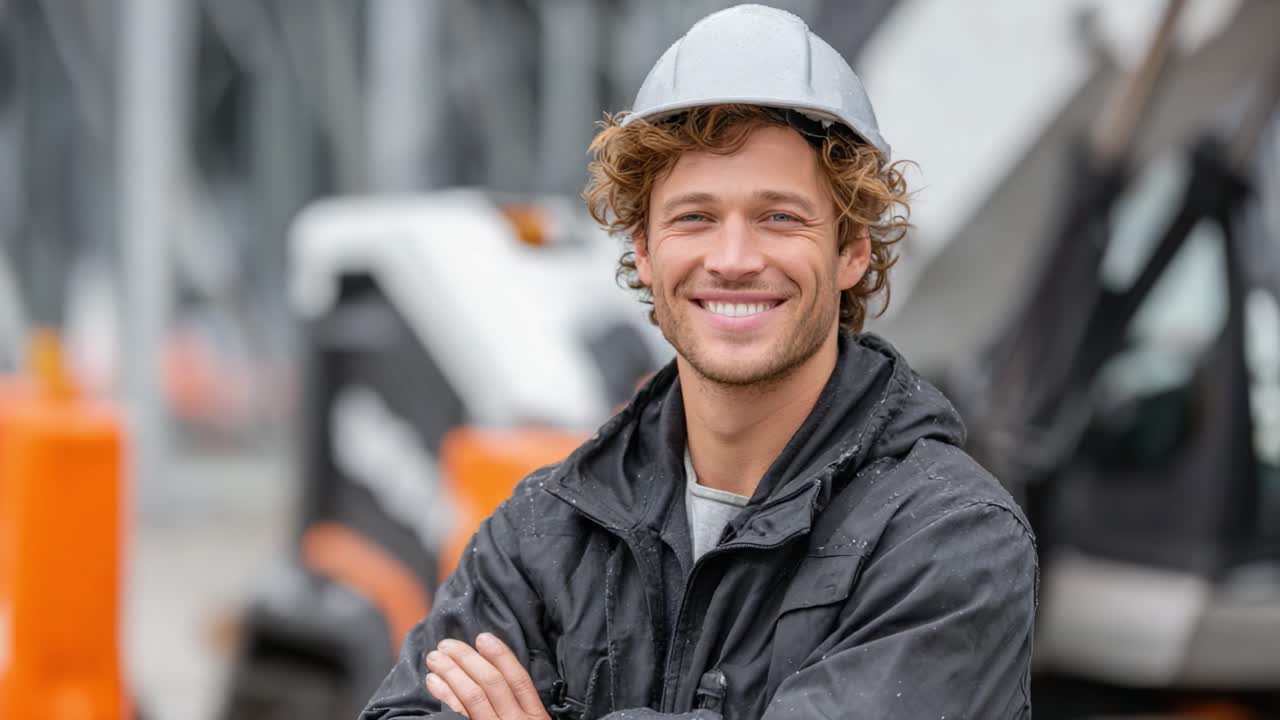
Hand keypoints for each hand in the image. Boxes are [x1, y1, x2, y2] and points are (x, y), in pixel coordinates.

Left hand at [424, 633, 550, 719]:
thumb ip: (521, 708)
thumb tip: (497, 675)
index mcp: (535, 718)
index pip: (518, 679)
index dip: (501, 656)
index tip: (483, 637)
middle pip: (492, 683)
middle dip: (468, 659)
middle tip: (447, 645)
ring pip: (473, 696)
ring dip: (452, 672)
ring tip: (435, 658)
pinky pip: (459, 716)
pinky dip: (446, 695)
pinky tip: (434, 683)